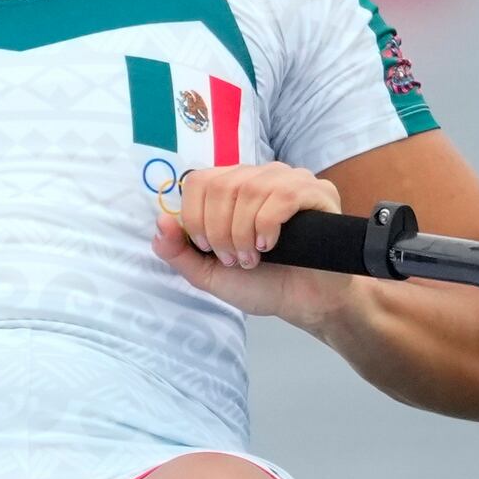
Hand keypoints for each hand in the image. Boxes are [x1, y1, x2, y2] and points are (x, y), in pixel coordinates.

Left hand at [152, 162, 348, 321]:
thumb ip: (179, 251)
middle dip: (219, 231)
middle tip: (234, 259)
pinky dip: (267, 225)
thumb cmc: (261, 283)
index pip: (198, 180)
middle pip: (221, 186)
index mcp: (232, 187)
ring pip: (249, 190)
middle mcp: (259, 175)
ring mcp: (290, 179)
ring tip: (253, 257)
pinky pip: (283, 195)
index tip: (208, 249)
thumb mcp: (209, 272)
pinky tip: (271, 245)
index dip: (196, 217)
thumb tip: (160, 222)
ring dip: (243, 232)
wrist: (306, 303)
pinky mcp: (318, 192)